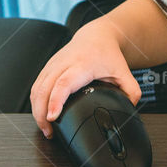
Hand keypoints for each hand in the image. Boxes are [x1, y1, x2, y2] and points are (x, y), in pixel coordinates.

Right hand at [29, 21, 141, 138]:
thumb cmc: (107, 52)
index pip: (64, 83)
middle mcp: (65, 63)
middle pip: (45, 88)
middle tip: (48, 131)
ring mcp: (54, 64)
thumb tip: (131, 109)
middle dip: (42, 112)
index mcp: (83, 64)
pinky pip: (36, 85)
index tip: (52, 116)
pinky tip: (41, 113)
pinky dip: (35, 101)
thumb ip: (131, 91)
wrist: (97, 35)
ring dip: (37, 109)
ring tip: (45, 127)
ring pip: (37, 87)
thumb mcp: (123, 71)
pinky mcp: (48, 66)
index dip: (56, 100)